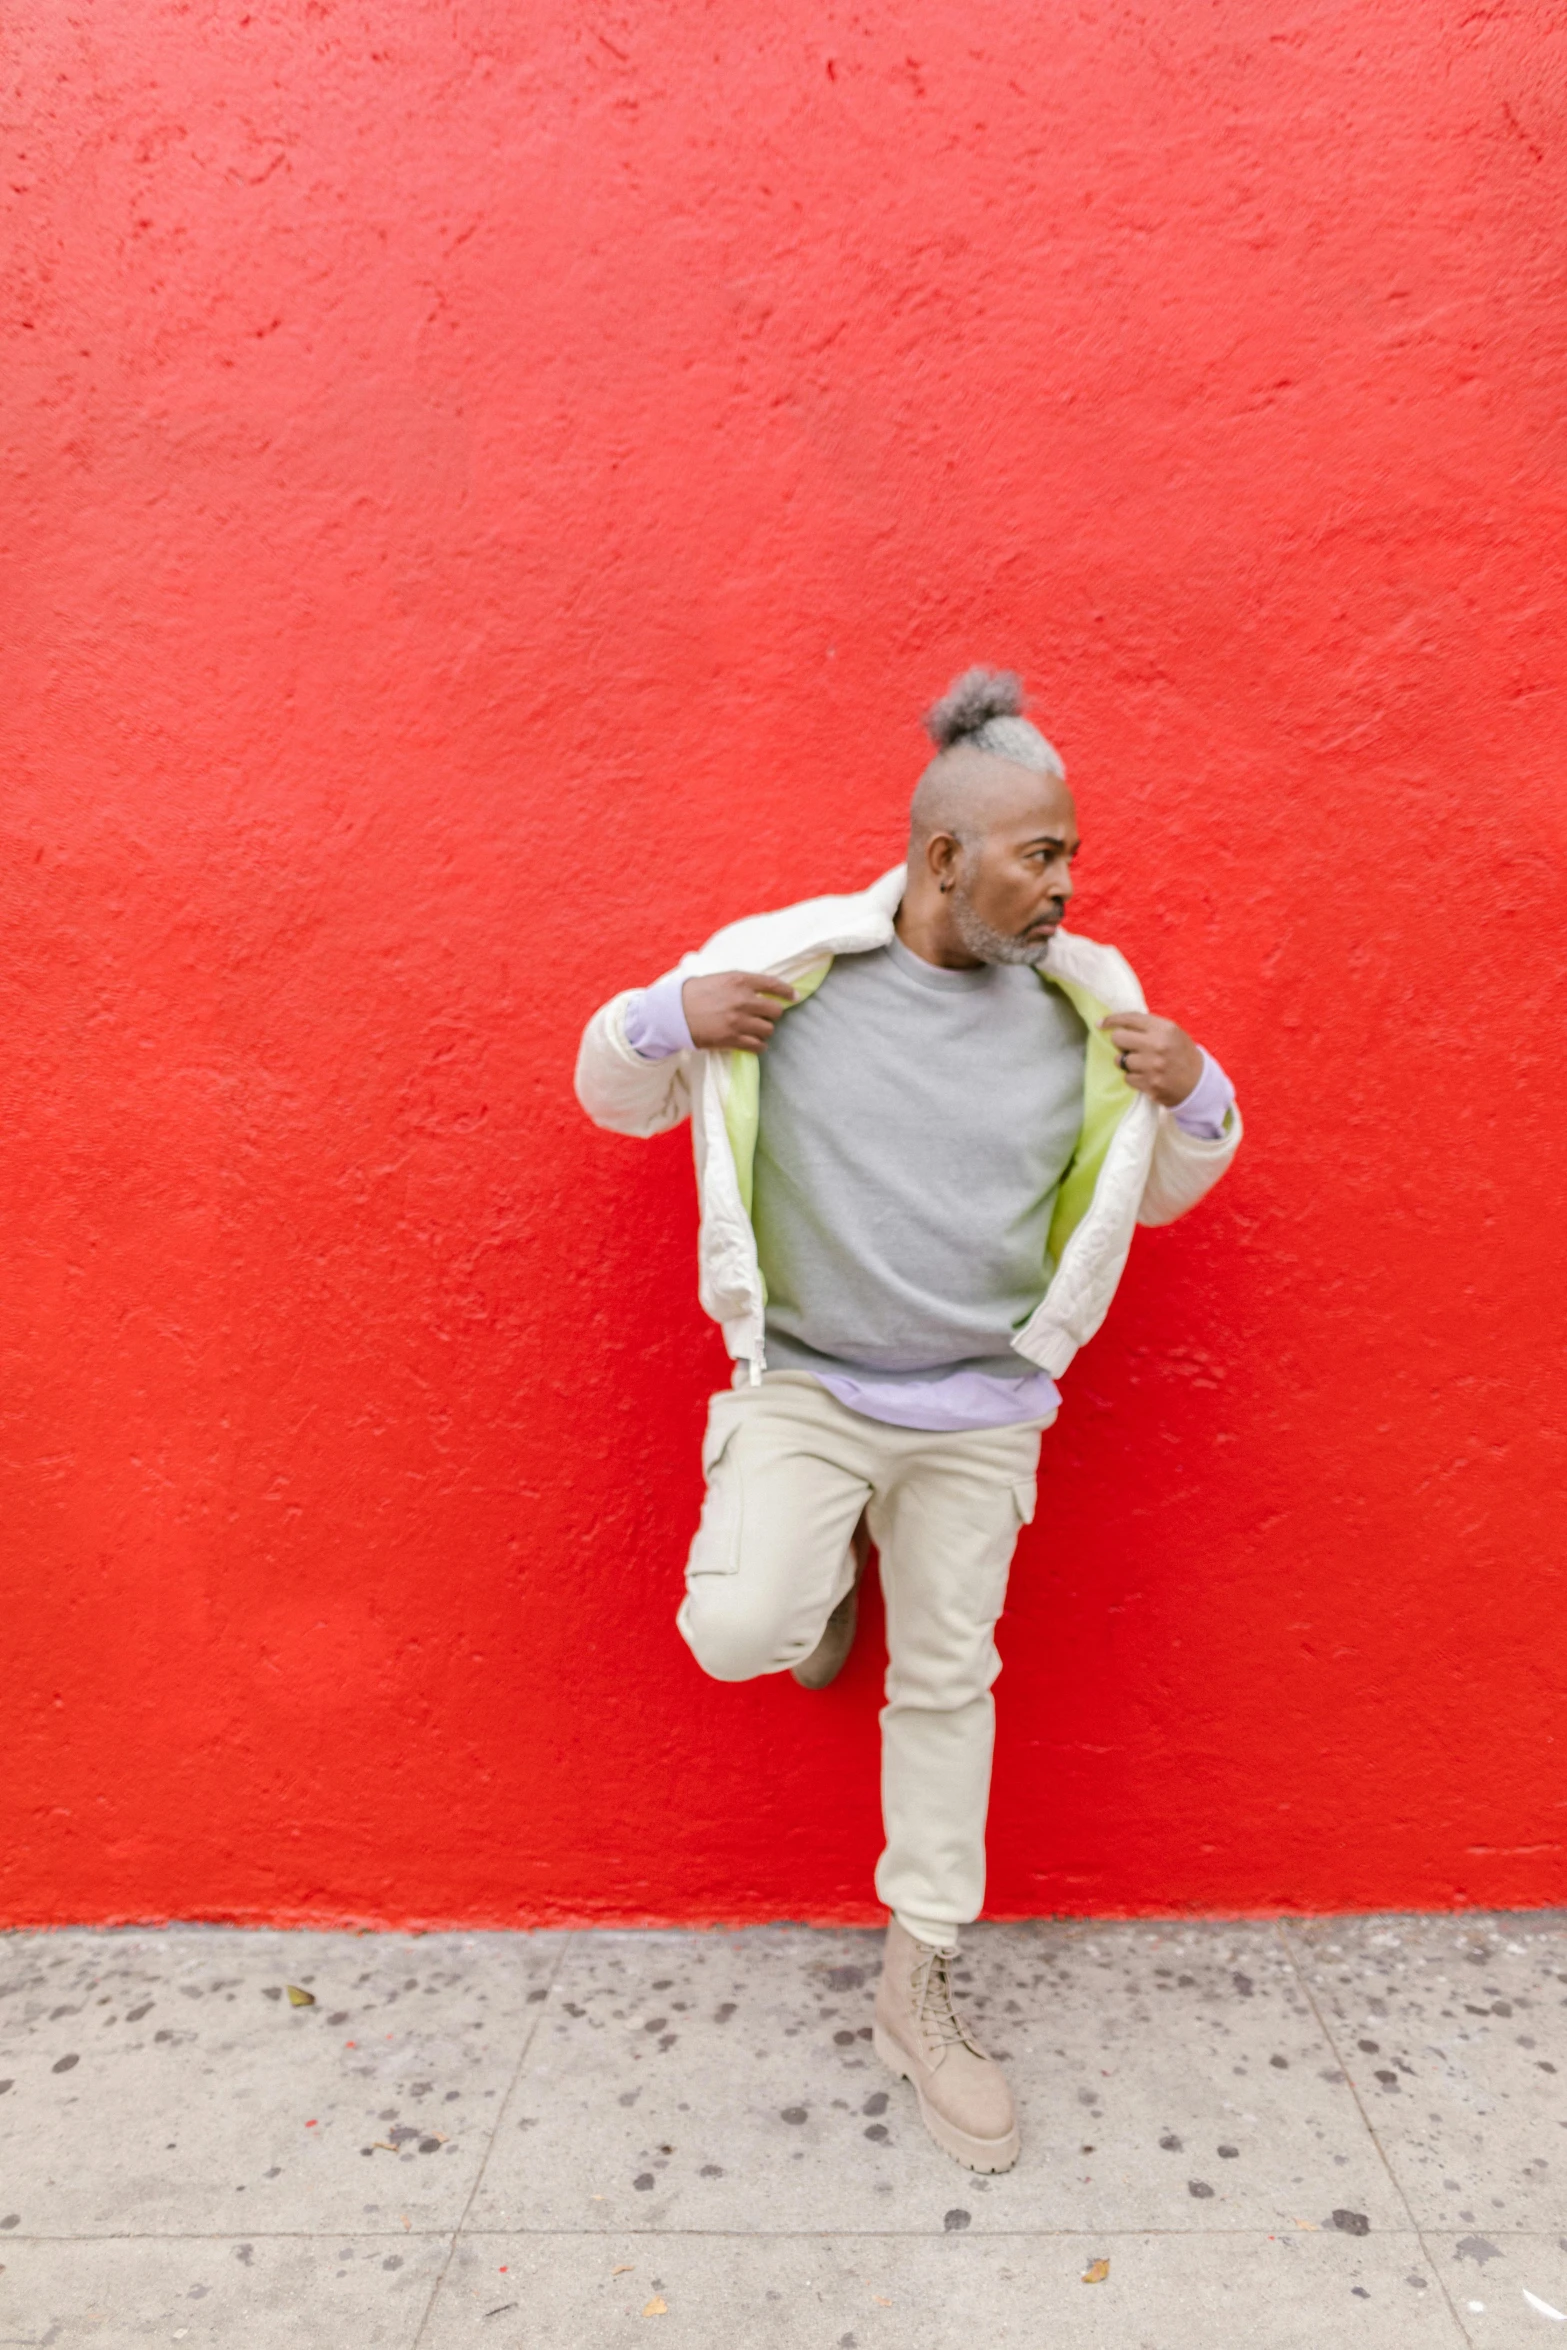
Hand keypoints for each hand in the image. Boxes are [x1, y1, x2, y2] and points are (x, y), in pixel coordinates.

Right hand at [682, 970, 796, 1052]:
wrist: (674, 1012)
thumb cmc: (695, 992)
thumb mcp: (720, 978)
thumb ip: (741, 982)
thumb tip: (762, 988)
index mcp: (740, 980)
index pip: (773, 984)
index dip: (786, 992)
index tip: (793, 996)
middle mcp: (743, 1000)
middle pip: (775, 1011)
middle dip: (772, 1014)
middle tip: (765, 1016)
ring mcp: (739, 1021)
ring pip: (768, 1029)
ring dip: (764, 1030)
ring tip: (756, 1030)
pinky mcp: (732, 1039)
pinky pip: (757, 1046)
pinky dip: (759, 1046)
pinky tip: (755, 1044)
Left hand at [1099, 1012, 1202, 1107]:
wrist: (1198, 1083)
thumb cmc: (1181, 1054)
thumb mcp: (1171, 1033)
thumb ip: (1148, 1026)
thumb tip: (1117, 1024)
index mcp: (1164, 1028)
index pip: (1130, 1019)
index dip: (1112, 1020)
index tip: (1101, 1023)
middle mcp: (1157, 1045)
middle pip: (1118, 1038)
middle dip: (1120, 1042)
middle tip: (1129, 1047)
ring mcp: (1152, 1066)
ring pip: (1120, 1060)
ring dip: (1126, 1062)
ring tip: (1141, 1063)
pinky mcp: (1149, 1084)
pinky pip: (1127, 1078)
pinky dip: (1133, 1077)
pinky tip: (1145, 1076)